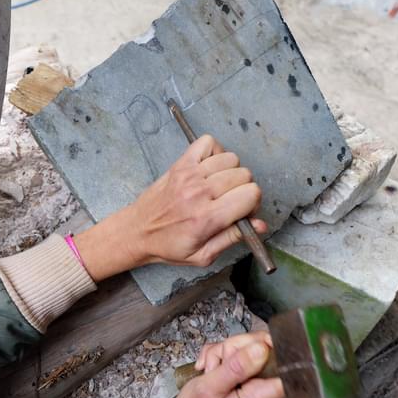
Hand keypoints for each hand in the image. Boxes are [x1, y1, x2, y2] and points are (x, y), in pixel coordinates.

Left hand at [75, 135, 266, 280]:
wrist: (137, 232)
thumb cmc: (169, 246)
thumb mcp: (203, 255)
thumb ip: (233, 238)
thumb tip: (260, 225)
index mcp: (207, 218)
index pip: (251, 194)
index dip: (252, 203)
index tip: (243, 211)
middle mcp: (199, 193)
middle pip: (244, 175)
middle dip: (243, 188)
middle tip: (229, 201)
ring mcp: (189, 175)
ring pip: (230, 159)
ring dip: (230, 171)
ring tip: (218, 186)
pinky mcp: (180, 164)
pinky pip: (208, 142)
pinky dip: (214, 151)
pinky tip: (209, 168)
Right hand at [176, 332, 284, 397]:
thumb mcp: (209, 391)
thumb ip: (235, 369)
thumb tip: (261, 348)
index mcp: (264, 397)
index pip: (285, 364)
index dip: (268, 347)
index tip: (246, 351)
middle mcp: (267, 386)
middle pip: (262, 344)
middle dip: (234, 348)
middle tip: (219, 366)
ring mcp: (259, 377)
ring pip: (247, 342)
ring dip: (223, 352)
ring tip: (214, 371)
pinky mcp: (251, 370)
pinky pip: (238, 346)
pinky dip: (221, 353)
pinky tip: (215, 368)